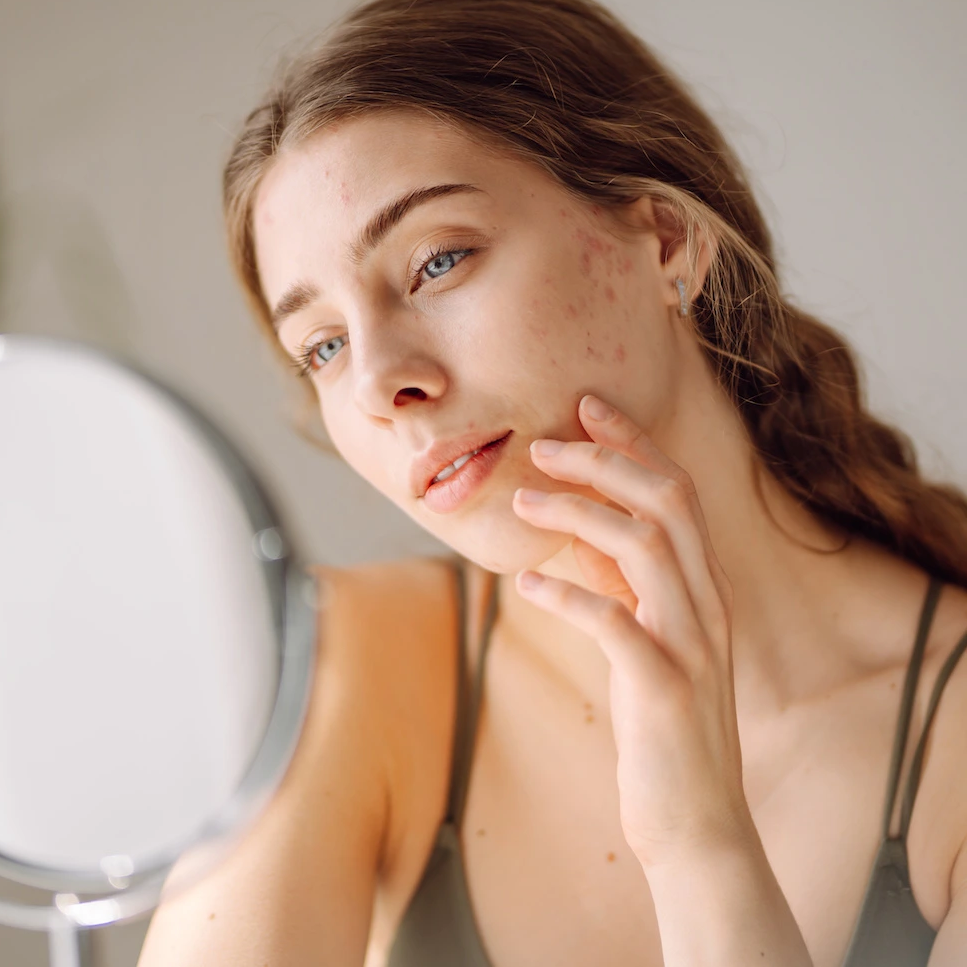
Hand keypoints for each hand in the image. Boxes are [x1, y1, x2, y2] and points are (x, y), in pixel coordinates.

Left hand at [511, 394, 748, 868]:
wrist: (698, 823)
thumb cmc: (663, 728)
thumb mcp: (646, 643)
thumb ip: (622, 588)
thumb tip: (576, 534)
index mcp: (703, 589)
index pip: (676, 492)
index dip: (632, 443)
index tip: (585, 406)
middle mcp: (708, 605)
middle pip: (666, 501)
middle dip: (604, 461)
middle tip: (542, 445)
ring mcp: (692, 645)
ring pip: (644, 546)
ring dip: (577, 513)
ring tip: (520, 502)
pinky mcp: (665, 689)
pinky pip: (614, 623)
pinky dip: (567, 595)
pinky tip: (525, 586)